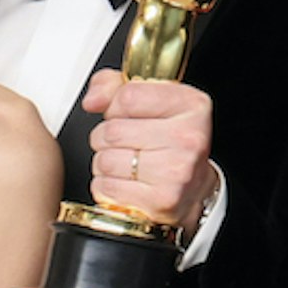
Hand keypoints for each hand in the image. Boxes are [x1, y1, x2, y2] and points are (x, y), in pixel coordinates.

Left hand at [80, 70, 216, 232]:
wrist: (195, 188)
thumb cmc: (171, 143)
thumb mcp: (151, 101)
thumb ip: (114, 86)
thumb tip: (93, 100)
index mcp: (190, 105)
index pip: (127, 97)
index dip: (115, 107)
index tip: (123, 115)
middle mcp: (188, 138)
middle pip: (112, 130)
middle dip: (105, 137)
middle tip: (123, 143)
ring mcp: (176, 172)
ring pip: (105, 160)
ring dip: (105, 163)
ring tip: (125, 164)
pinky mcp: (160, 201)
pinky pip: (106, 187)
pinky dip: (106, 186)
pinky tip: (126, 182)